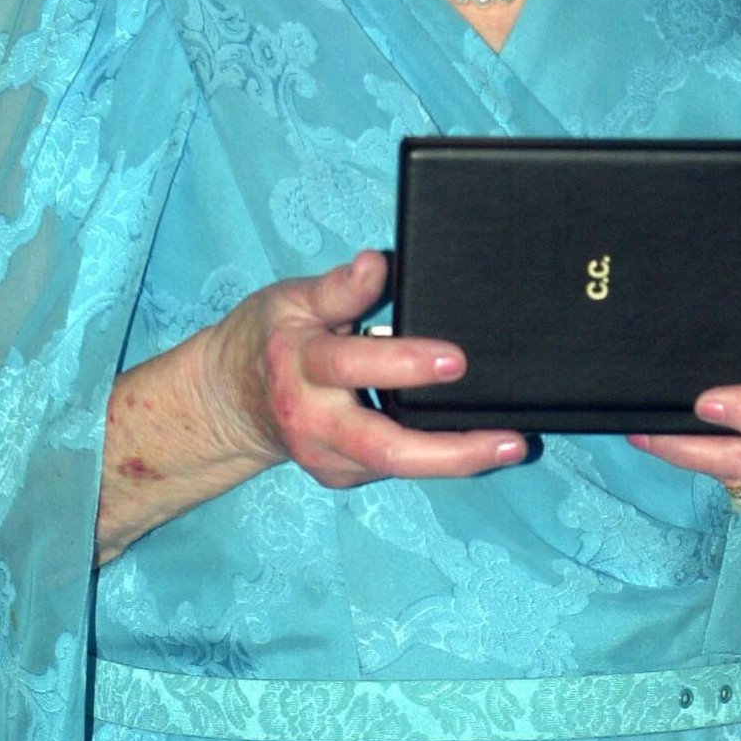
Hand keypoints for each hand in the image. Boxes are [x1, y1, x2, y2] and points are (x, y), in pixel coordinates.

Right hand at [200, 249, 527, 489]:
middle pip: (385, 447)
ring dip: (457, 458)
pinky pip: (396, 467)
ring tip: (512, 443)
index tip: (456, 357)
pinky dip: (437, 455)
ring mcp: (327, 457)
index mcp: (301, 365)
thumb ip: (339, 288)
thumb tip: (376, 264)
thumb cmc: (268, 338)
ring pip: (398, 467)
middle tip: (510, 437)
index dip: (405, 363)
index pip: (355, 363)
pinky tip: (477, 443)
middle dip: (451, 450)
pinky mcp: (341, 475)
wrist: (227, 401)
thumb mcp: (293, 299)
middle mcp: (313, 420)